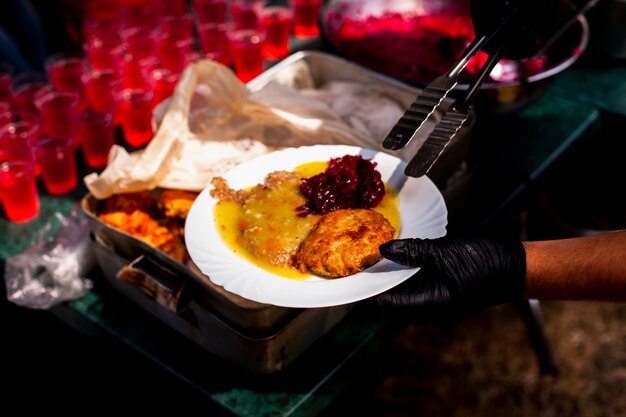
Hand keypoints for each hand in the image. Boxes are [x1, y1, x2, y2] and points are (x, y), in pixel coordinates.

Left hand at [375, 237, 525, 322]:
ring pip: (408, 289)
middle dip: (383, 277)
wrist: (517, 267)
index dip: (373, 287)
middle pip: (396, 296)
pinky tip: (405, 253)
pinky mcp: (446, 290)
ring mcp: (440, 301)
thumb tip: (385, 250)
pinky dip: (411, 270)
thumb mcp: (444, 253)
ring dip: (397, 272)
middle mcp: (433, 308)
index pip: (389, 302)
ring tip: (382, 252)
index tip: (360, 269)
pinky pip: (421, 283)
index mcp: (431, 306)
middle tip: (367, 256)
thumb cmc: (486, 264)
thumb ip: (413, 252)